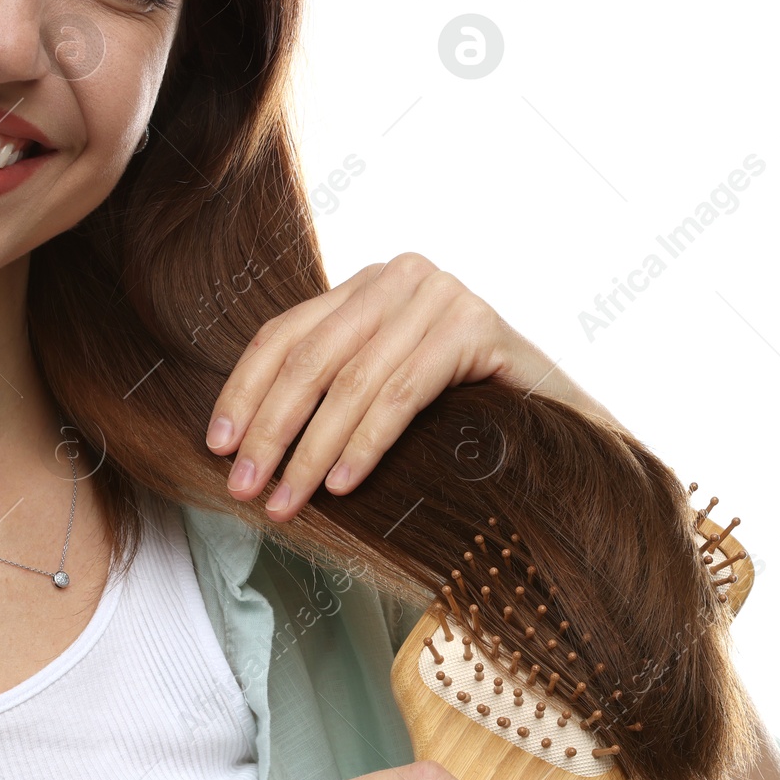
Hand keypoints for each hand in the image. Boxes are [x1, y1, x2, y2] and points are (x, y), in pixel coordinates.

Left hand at [204, 253, 563, 520]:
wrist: (561, 427)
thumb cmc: (461, 420)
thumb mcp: (382, 395)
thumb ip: (330, 393)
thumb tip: (245, 446)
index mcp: (366, 286)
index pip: (284, 335)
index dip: (243, 393)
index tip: (218, 449)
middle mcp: (400, 276)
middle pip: (309, 358)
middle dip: (270, 430)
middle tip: (245, 489)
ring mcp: (442, 296)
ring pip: (352, 382)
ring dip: (310, 451)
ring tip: (287, 502)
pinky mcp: (477, 327)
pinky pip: (401, 393)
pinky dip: (366, 444)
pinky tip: (342, 486)